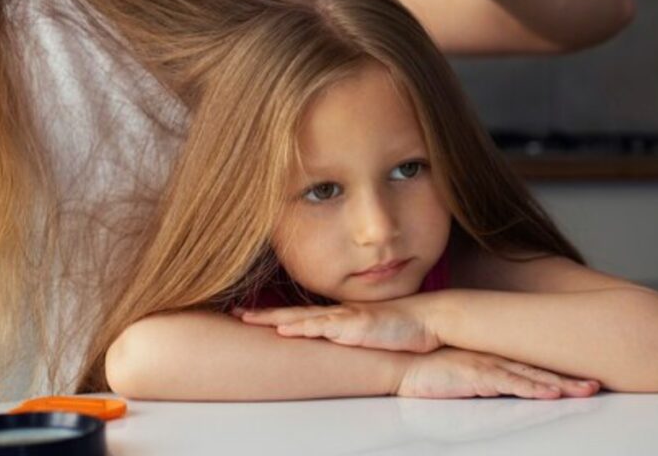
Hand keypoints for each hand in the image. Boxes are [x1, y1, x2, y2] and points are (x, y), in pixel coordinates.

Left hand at [234, 296, 439, 353]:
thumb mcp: (365, 334)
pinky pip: (324, 327)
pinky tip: (286, 330)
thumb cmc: (397, 329)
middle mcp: (334, 315)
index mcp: (334, 317)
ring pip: (300, 318)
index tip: (245, 313)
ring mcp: (342, 318)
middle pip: (289, 314)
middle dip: (260, 314)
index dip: (269, 315)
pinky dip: (303, 328)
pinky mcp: (354, 326)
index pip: (295, 316)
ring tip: (247, 319)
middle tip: (233, 313)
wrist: (424, 320)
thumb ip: (347, 336)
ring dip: (272, 319)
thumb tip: (329, 345)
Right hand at [397, 348, 601, 399]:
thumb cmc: (422, 366)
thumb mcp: (456, 371)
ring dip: (562, 384)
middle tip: (597, 384)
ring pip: (533, 375)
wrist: (399, 361)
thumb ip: (476, 376)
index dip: (556, 367)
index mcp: (490, 355)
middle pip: (539, 367)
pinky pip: (512, 383)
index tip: (581, 374)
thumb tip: (492, 383)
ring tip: (588, 390)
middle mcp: (493, 357)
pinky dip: (534, 388)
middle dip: (570, 376)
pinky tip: (553, 393)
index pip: (529, 362)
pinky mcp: (477, 375)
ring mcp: (487, 365)